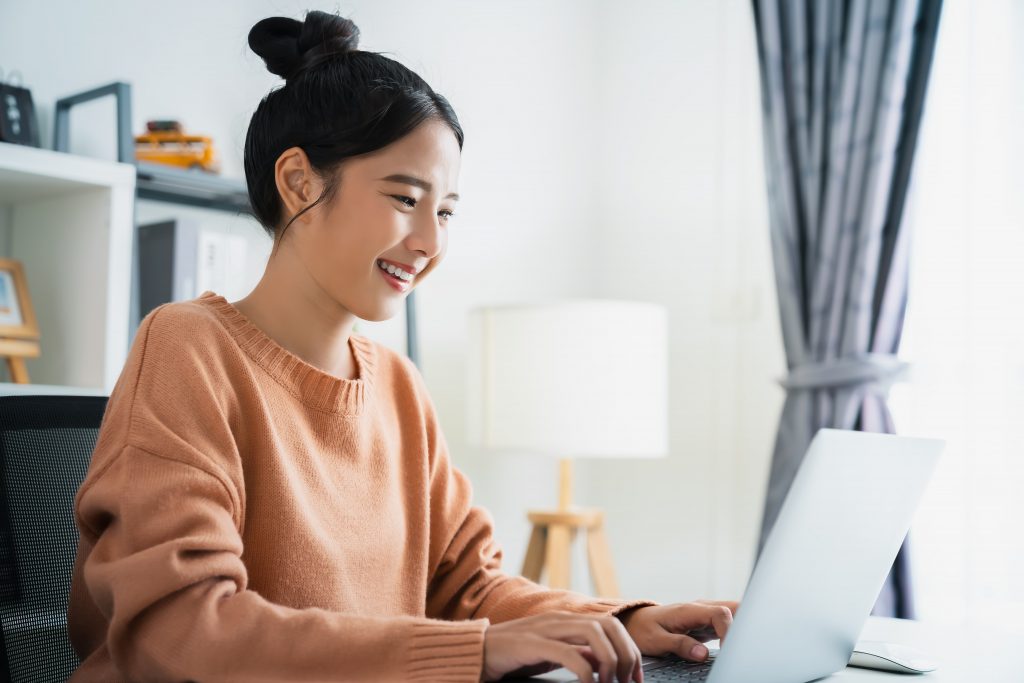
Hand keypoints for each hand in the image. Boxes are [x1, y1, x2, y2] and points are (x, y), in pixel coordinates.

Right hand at [481, 610, 642, 682]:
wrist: (478, 651)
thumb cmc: (515, 655)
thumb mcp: (554, 655)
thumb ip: (579, 654)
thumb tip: (604, 663)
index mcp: (568, 621)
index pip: (612, 626)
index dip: (630, 650)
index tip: (635, 677)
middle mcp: (561, 620)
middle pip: (610, 625)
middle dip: (626, 654)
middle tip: (627, 681)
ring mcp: (547, 629)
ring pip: (594, 633)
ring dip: (609, 660)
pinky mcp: (531, 643)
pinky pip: (567, 652)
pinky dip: (584, 670)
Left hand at [617, 600, 738, 662]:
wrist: (634, 622)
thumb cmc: (643, 629)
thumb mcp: (656, 640)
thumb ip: (680, 645)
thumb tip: (703, 654)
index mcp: (689, 610)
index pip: (721, 614)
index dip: (729, 632)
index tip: (727, 651)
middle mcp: (700, 608)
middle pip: (733, 608)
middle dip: (744, 624)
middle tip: (742, 647)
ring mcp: (704, 614)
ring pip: (732, 614)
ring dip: (741, 627)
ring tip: (741, 647)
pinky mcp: (705, 623)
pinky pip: (726, 623)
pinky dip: (734, 632)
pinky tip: (735, 645)